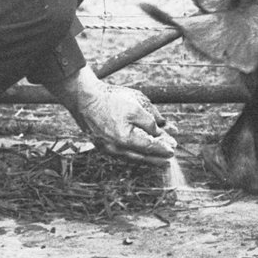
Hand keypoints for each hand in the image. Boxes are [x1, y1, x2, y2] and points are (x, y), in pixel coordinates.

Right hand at [56, 69, 176, 160]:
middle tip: (168, 160)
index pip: (149, 147)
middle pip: (140, 157)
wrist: (84, 98)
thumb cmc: (110, 99)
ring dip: (145, 159)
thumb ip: (150, 120)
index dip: (162, 148)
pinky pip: (121, 154)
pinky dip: (133, 154)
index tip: (173, 149)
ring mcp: (106, 148)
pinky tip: (140, 153)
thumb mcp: (136, 105)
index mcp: (124, 139)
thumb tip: (160, 130)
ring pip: (130, 157)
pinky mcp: (101, 145)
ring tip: (157, 159)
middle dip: (156, 159)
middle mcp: (114, 148)